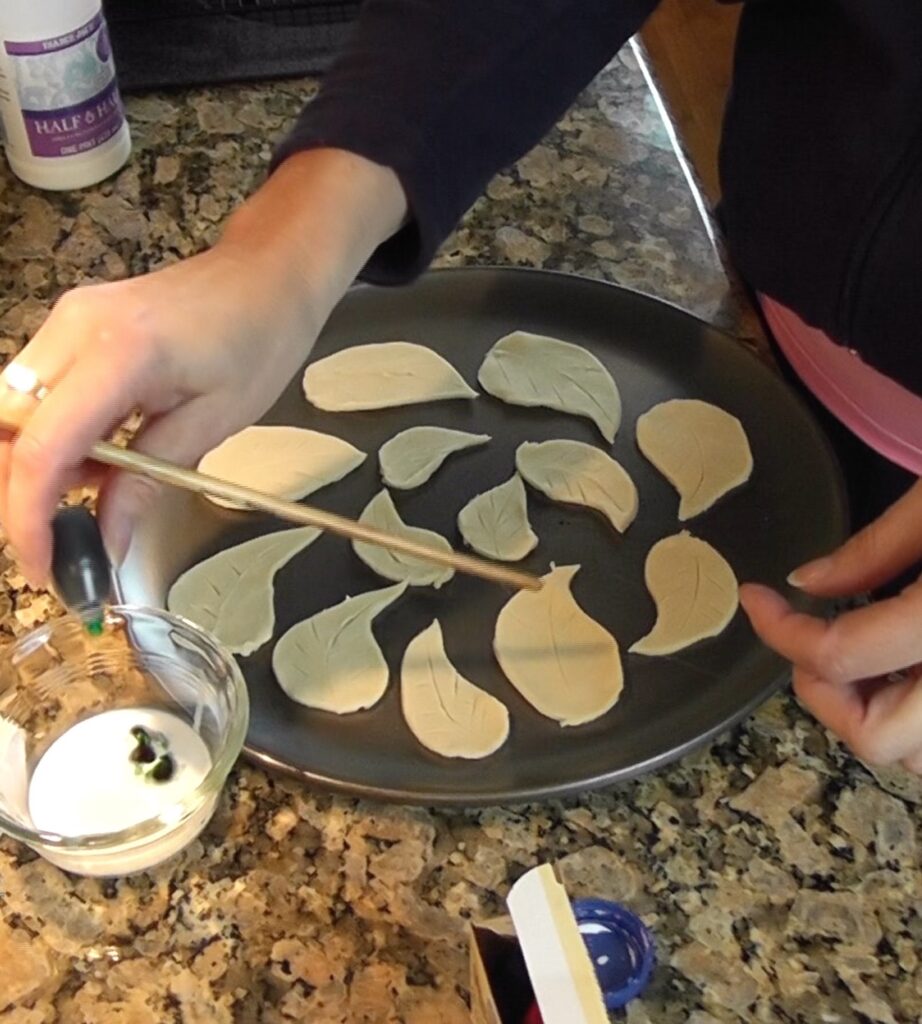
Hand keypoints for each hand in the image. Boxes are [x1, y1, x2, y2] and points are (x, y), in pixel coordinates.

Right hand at [0, 149, 405, 584]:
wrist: (269, 274)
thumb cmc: (259, 339)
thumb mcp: (214, 422)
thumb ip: (149, 481)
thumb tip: (109, 540)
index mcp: (119, 352)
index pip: (40, 447)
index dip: (28, 517)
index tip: (45, 565)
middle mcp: (75, 328)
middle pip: (4, 429)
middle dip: (22, 494)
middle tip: (63, 540)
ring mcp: (68, 320)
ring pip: (12, 412)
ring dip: (40, 466)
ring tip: (98, 492)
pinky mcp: (74, 325)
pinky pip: (39, 392)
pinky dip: (57, 437)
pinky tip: (101, 457)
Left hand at [741, 479, 921, 772]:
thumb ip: (871, 551)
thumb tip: (805, 585)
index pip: (839, 656)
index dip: (780, 630)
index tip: (756, 599)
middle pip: (876, 738)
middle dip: (826, 695)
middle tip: (810, 643)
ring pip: (915, 754)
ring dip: (875, 714)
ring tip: (868, 652)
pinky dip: (912, 712)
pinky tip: (907, 661)